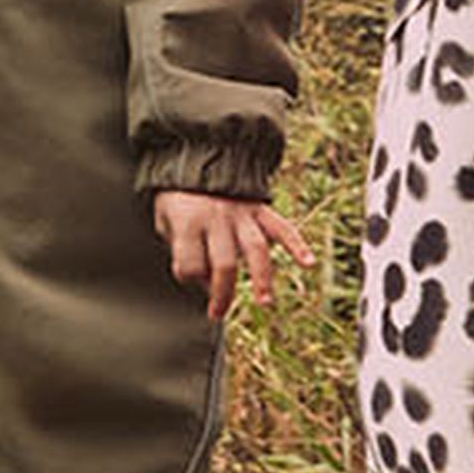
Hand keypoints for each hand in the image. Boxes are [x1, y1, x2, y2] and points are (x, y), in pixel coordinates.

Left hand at [156, 190, 305, 321]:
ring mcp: (241, 214)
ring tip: (264, 303)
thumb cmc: (178, 199)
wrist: (198, 159)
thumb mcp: (164, 220)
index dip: (187, 277)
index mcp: (188, 222)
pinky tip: (308, 263)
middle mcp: (217, 219)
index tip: (188, 278)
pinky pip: (282, 228)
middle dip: (222, 293)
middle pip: (224, 263)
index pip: (189, 264)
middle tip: (217, 313)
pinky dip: (298, 245)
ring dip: (262, 278)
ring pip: (256, 250)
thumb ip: (181, 249)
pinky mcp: (260, 210)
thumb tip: (205, 281)